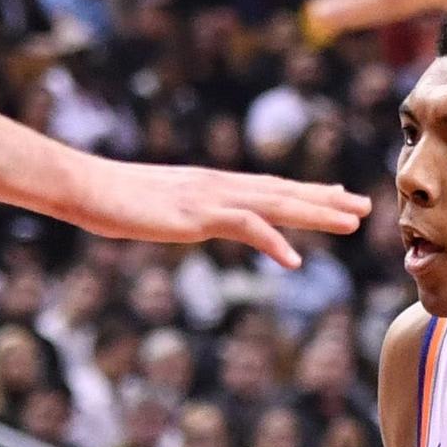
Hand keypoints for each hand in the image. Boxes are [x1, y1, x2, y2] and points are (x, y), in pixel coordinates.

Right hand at [60, 154, 367, 270]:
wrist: (82, 186)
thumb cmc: (109, 199)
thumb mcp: (156, 208)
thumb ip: (180, 213)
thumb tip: (188, 221)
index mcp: (210, 185)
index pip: (267, 186)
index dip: (304, 191)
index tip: (335, 194)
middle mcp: (218, 185)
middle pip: (282, 192)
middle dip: (324, 199)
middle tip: (363, 206)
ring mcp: (209, 197)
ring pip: (275, 204)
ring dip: (316, 213)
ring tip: (351, 222)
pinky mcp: (197, 215)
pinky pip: (245, 228)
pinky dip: (274, 242)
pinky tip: (295, 261)